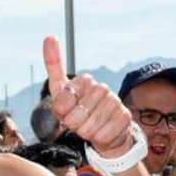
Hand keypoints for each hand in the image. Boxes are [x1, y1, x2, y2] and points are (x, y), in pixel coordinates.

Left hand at [43, 36, 133, 155]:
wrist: (103, 132)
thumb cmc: (78, 112)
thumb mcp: (60, 92)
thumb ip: (54, 66)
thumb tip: (50, 36)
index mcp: (85, 81)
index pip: (63, 101)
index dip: (61, 112)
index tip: (65, 112)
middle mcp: (101, 88)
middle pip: (74, 117)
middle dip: (73, 125)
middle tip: (79, 122)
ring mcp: (114, 101)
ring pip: (88, 128)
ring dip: (85, 133)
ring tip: (90, 128)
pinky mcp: (125, 116)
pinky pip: (102, 136)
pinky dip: (98, 139)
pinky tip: (102, 132)